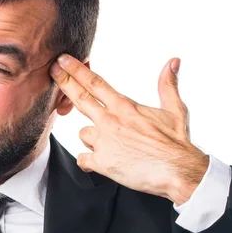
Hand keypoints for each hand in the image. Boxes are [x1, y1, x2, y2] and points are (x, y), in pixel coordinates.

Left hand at [50, 54, 208, 204]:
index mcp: (125, 107)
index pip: (95, 83)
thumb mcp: (175, 109)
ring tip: (113, 145)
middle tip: (52, 71)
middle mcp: (110, 121)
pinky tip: (101, 162)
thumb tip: (173, 62)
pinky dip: (89, 160)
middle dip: (64, 82)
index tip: (62, 60)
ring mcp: (103, 142)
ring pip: (82, 134)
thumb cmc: (177, 143)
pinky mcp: (101, 162)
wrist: (179, 171)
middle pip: (79, 98)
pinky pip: (83, 158)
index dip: (76, 70)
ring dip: (91, 138)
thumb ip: (167, 85)